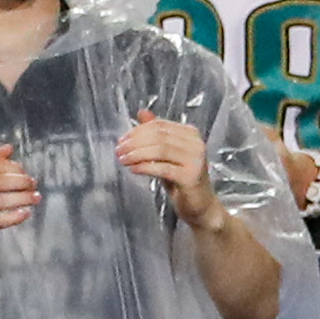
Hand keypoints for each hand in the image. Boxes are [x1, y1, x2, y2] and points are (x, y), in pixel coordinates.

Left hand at [116, 108, 218, 223]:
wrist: (200, 205)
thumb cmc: (182, 179)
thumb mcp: (167, 154)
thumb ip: (156, 134)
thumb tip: (142, 113)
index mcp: (190, 134)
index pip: (159, 125)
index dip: (137, 131)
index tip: (122, 140)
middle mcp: (195, 144)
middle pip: (158, 136)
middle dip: (134, 142)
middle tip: (119, 151)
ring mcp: (195, 160)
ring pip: (159, 150)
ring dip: (137, 154)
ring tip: (123, 160)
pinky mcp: (190, 177)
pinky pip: (163, 168)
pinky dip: (145, 167)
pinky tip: (134, 169)